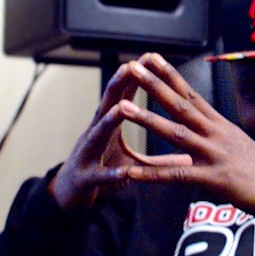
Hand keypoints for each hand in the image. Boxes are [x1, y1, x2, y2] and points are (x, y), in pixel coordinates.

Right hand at [48, 57, 191, 210]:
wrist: (68, 196)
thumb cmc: (99, 173)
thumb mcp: (129, 163)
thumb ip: (156, 160)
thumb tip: (186, 156)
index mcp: (107, 129)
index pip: (121, 98)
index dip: (133, 79)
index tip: (147, 58)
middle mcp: (95, 135)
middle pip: (106, 107)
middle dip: (116, 86)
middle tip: (129, 67)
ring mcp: (87, 155)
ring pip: (97, 135)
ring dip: (109, 121)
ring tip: (120, 108)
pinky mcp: (85, 179)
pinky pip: (99, 176)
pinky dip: (111, 174)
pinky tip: (124, 172)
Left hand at [119, 54, 254, 225]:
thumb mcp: (237, 147)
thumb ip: (215, 138)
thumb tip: (200, 132)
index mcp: (221, 125)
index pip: (192, 94)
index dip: (171, 75)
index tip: (152, 58)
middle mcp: (217, 134)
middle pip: (181, 104)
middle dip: (155, 84)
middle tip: (133, 66)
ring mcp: (216, 155)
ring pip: (176, 133)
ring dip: (148, 119)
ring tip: (123, 107)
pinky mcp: (215, 180)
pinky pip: (178, 176)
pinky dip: (152, 175)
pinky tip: (131, 173)